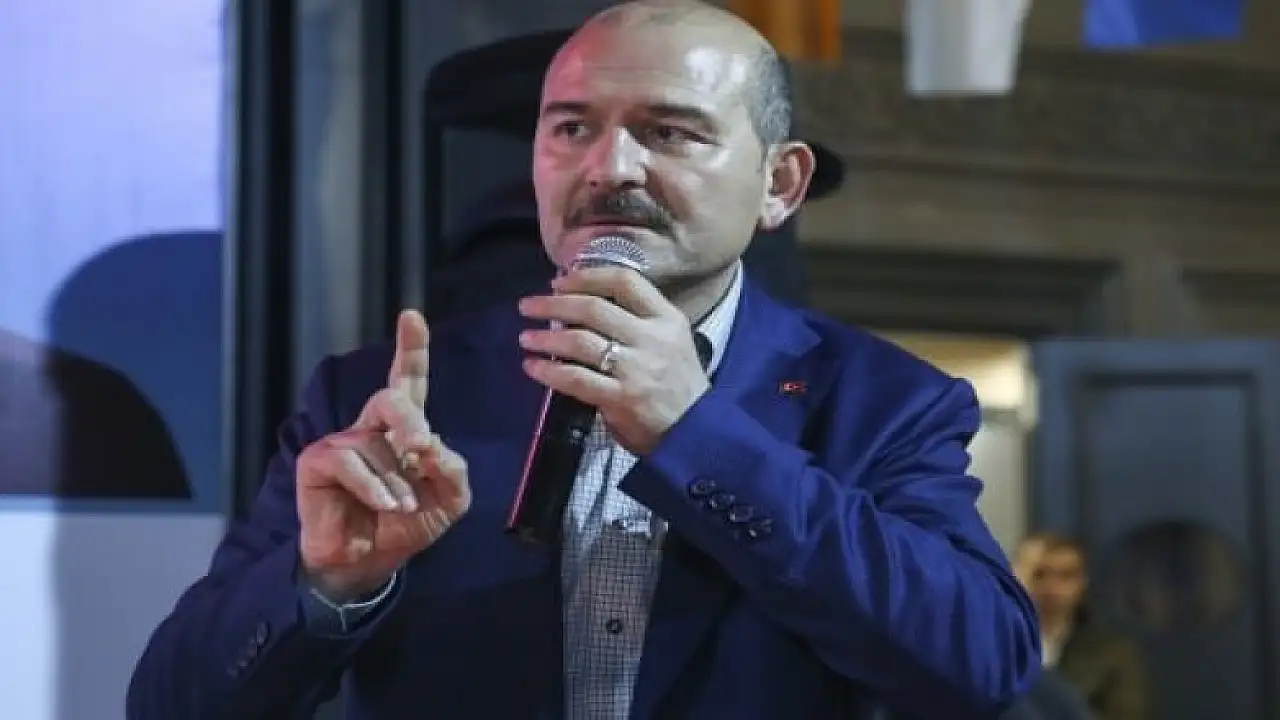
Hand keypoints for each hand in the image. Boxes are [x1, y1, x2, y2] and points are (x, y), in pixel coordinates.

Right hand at [296, 310, 470, 601]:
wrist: (369, 563)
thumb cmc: (406, 525)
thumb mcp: (448, 500)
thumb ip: (453, 470)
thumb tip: (433, 446)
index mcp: (404, 430)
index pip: (408, 381)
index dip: (411, 349)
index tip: (412, 316)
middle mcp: (371, 429)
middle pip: (391, 399)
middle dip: (408, 419)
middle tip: (421, 446)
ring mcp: (342, 443)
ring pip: (375, 444)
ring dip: (396, 482)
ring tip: (399, 507)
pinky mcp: (317, 462)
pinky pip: (350, 462)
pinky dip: (373, 487)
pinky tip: (382, 505)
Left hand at [517, 266, 709, 454]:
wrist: (695, 432)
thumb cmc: (677, 384)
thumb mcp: (671, 341)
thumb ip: (637, 321)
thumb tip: (580, 305)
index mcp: (666, 318)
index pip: (624, 281)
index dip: (586, 277)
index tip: (559, 282)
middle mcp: (652, 338)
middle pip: (593, 308)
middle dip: (553, 304)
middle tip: (527, 306)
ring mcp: (636, 369)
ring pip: (580, 342)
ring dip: (545, 338)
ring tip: (525, 338)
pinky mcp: (621, 399)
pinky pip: (576, 379)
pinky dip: (549, 371)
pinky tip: (532, 367)